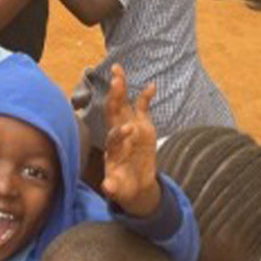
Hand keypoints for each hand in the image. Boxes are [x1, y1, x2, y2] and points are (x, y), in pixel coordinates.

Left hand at [101, 65, 160, 217]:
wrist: (135, 182)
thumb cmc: (124, 184)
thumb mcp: (119, 189)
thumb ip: (113, 187)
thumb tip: (108, 189)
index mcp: (113, 147)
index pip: (114, 136)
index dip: (120, 132)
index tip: (128, 129)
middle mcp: (119, 132)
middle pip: (113, 111)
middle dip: (114, 97)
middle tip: (115, 82)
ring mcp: (130, 125)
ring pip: (123, 104)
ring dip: (121, 88)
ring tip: (118, 71)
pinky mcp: (142, 125)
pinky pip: (142, 108)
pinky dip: (146, 97)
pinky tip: (152, 85)